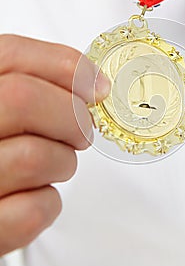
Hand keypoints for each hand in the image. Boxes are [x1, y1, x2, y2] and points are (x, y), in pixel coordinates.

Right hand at [0, 35, 109, 255]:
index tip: (95, 86)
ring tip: (53, 165)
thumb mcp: (1, 108)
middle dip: (71, 116)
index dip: (63, 65)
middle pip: (23, 100)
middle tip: (81, 131)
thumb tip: (93, 83)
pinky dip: (49, 203)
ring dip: (63, 163)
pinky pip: (34, 210)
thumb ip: (34, 87)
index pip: (11, 55)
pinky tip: (34, 195)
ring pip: (36, 157)